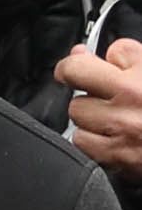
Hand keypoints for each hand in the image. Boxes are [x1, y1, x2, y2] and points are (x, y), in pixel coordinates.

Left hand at [58, 39, 141, 179]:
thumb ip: (130, 59)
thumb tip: (90, 54)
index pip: (103, 52)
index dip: (86, 58)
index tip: (82, 62)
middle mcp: (132, 98)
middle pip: (77, 78)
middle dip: (89, 84)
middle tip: (105, 93)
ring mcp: (122, 129)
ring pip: (78, 112)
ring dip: (91, 114)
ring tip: (117, 118)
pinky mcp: (118, 157)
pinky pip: (82, 141)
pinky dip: (92, 140)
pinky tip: (114, 138)